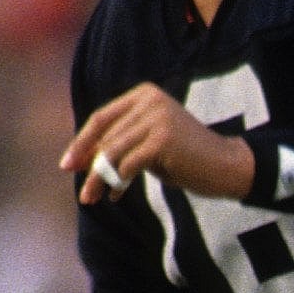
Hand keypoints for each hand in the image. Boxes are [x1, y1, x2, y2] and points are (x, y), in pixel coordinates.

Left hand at [63, 86, 257, 206]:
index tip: (67, 165)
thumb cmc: (185, 158)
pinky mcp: (163, 138)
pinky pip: (128, 164)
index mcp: (144, 94)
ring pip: (112, 152)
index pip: (102, 118)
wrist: (226, 166)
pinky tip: (117, 195)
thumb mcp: (147, 145)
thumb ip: (119, 144)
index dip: (82, 142)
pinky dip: (118, 183)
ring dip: (100, 178)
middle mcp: (150, 99)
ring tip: (93, 198)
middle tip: (83, 194)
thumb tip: (79, 159)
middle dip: (90, 167)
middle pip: (105, 137)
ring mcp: (157, 117)